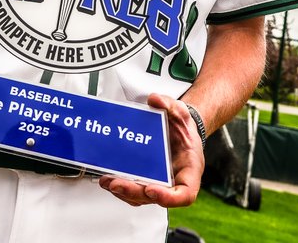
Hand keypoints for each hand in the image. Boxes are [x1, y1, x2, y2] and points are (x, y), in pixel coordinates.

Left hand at [98, 93, 203, 207]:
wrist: (178, 132)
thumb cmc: (183, 130)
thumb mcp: (181, 113)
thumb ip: (170, 105)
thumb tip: (155, 99)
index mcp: (189, 170)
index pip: (185, 194)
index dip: (168, 197)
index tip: (152, 189)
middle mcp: (175, 182)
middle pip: (156, 197)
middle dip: (134, 192)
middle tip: (117, 183)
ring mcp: (160, 185)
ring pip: (142, 198)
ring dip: (123, 192)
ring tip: (108, 181)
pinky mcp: (146, 182)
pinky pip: (134, 191)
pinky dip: (121, 188)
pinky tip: (109, 179)